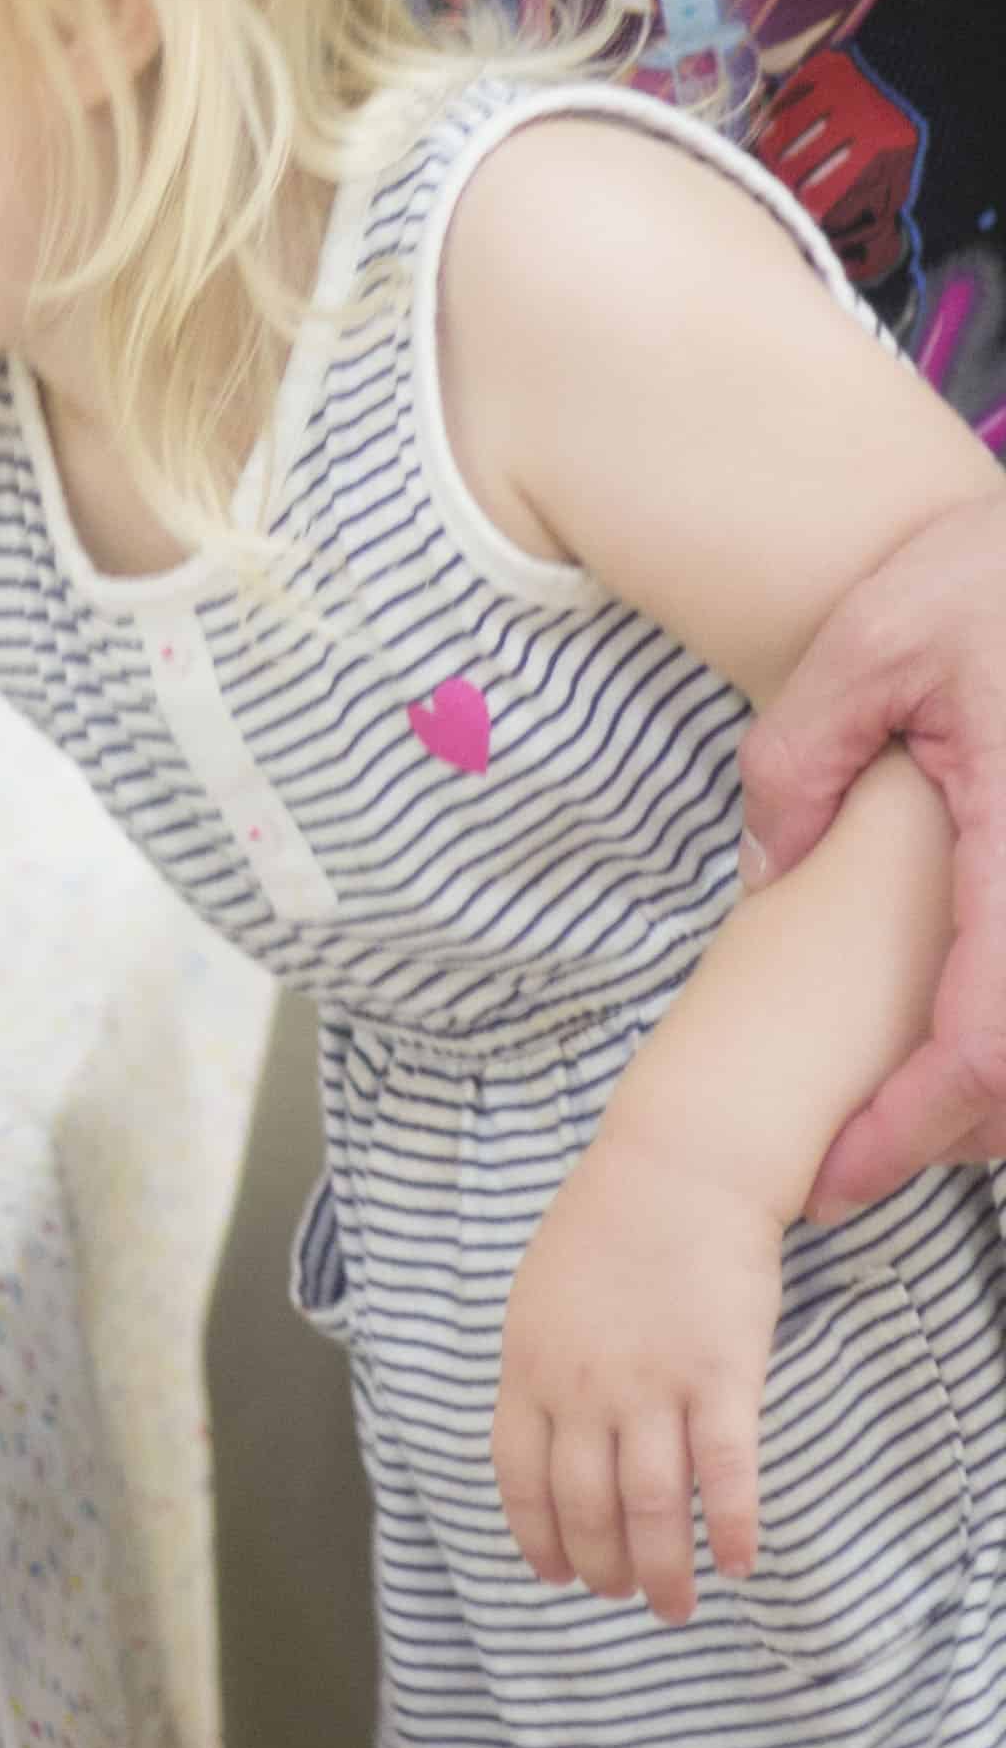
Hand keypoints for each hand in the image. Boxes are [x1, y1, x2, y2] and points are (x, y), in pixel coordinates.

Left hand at [493, 1127, 781, 1625]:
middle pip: (586, 1505)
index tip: (554, 1575)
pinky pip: (726, 1473)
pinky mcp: (722, 1376)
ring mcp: (653, 1383)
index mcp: (529, 1364)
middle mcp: (584, 1385)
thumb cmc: (609, 1226)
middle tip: (622, 1598)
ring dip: (663, 1570)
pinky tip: (737, 1564)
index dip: (537, 1535)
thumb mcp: (540, 1296)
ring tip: (673, 1607)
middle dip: (602, 1567)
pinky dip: (732, 1528)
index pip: (520, 1476)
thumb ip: (541, 1368)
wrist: (677, 1168)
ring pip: (653, 1507)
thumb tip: (543, 1439)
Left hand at [738, 491, 1005, 1214]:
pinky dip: (1001, 1040)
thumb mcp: (870, 641)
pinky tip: (944, 1040)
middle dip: (947, 1137)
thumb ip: (800, 759)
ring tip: (887, 1115)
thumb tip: (765, 875)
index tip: (835, 1174)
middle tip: (844, 1165)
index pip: (986, 1036)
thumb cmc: (984, 574)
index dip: (911, 1125)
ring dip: (986, 1098)